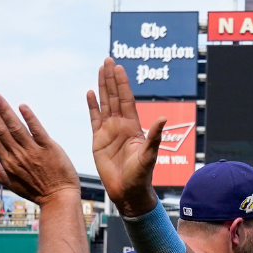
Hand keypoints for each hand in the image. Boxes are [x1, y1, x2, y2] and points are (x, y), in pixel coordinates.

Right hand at [0, 94, 79, 206]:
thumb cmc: (38, 193)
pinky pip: (37, 131)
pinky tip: (22, 106)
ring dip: (5, 111)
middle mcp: (18, 156)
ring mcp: (33, 151)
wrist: (59, 200)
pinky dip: (29, 118)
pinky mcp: (49, 148)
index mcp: (9, 164)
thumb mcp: (14, 186)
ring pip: (15, 127)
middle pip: (1, 130)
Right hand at [88, 58, 161, 216]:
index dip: (122, 84)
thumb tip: (163, 119)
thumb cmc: (141, 176)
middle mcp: (121, 126)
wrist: (127, 192)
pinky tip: (90, 93)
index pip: (126, 100)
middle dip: (111, 79)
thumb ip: (154, 137)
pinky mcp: (98, 141)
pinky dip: (92, 106)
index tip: (119, 67)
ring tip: (100, 70)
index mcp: (133, 127)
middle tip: (108, 60)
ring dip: (102, 87)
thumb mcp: (149, 156)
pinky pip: (94, 119)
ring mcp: (109, 132)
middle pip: (114, 97)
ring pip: (104, 104)